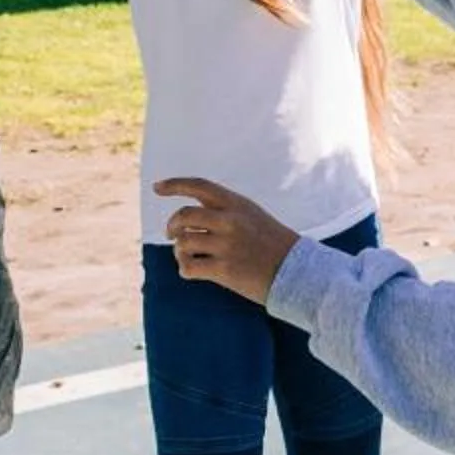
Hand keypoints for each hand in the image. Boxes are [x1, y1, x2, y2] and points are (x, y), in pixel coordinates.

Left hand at [155, 178, 299, 303]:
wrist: (298, 270)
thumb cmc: (273, 243)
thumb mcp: (252, 216)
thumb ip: (225, 211)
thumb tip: (190, 217)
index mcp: (236, 203)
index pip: (199, 185)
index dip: (174, 184)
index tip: (156, 187)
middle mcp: (229, 220)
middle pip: (183, 215)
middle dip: (172, 226)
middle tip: (172, 235)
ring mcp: (226, 245)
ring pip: (182, 242)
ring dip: (180, 250)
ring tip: (188, 256)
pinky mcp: (224, 270)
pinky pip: (188, 266)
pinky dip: (185, 269)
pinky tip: (193, 271)